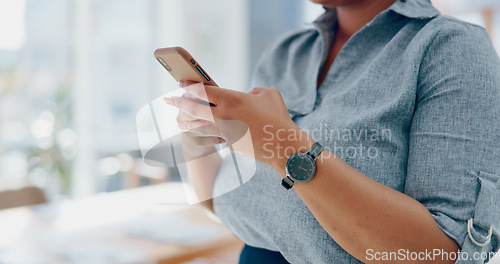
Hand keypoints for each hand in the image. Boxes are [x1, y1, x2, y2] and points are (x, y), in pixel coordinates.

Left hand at [165, 81, 313, 168]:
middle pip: (194, 107)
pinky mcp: (228, 144)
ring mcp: (224, 131)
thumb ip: (255, 91)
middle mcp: (223, 115)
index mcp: (231, 98)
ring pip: (199, 125)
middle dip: (179, 103)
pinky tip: (201, 133)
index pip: (204, 90)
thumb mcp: (268, 95)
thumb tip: (249, 94)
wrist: (282, 145)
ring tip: (178, 120)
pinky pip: (215, 136)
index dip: (190, 86)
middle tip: (168, 100)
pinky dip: (206, 134)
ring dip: (187, 122)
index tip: (181, 84)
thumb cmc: (277, 117)